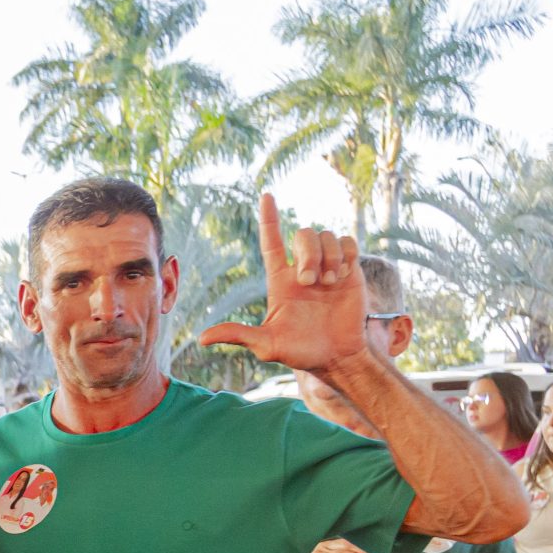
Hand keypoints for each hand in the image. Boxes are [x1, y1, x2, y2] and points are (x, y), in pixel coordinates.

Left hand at [197, 193, 369, 376]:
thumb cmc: (300, 352)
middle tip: (311, 282)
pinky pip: (348, 242)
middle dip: (308, 254)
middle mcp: (302, 268)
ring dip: (329, 258)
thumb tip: (202, 338)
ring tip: (331, 283)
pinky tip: (345, 276)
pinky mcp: (350, 269)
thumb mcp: (266, 344)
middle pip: (303, 234)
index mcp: (279, 280)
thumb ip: (238, 335)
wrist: (337, 356)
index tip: (266, 196)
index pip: (271, 241)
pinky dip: (346, 254)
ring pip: (326, 236)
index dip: (268, 218)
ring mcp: (327, 267)